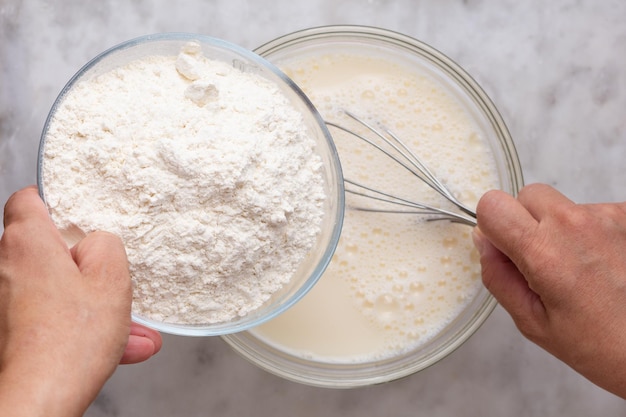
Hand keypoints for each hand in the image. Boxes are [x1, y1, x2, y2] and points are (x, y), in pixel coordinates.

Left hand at [0, 186, 160, 416]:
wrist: (37, 400)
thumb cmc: (69, 341)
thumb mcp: (111, 278)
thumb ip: (106, 244)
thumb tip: (98, 242)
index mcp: (27, 243)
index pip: (28, 200)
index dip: (56, 203)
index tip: (79, 216)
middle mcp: (6, 267)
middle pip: (49, 250)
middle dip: (88, 267)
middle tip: (114, 280)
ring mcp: (5, 300)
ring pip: (57, 289)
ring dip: (93, 304)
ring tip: (132, 331)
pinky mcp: (11, 329)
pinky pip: (53, 317)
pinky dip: (81, 327)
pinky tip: (120, 347)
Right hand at [473, 183, 625, 398]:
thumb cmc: (604, 345)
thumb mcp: (534, 323)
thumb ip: (499, 278)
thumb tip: (484, 243)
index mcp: (543, 253)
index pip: (492, 205)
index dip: (492, 224)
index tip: (503, 246)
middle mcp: (575, 225)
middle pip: (527, 195)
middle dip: (525, 221)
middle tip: (541, 259)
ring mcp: (607, 216)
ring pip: (561, 205)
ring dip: (561, 228)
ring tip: (580, 268)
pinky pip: (592, 212)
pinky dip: (590, 232)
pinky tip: (602, 263)